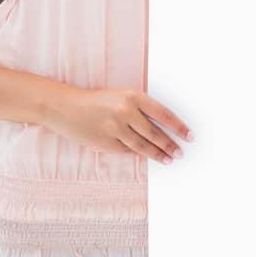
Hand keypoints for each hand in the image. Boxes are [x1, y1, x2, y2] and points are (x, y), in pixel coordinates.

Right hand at [43, 86, 193, 164]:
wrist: (66, 107)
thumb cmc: (98, 101)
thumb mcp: (122, 96)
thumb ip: (142, 109)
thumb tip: (165, 127)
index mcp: (133, 96)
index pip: (164, 114)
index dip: (179, 127)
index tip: (190, 136)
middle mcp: (125, 112)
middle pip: (155, 133)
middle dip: (170, 145)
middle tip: (180, 153)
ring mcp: (114, 129)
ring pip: (142, 145)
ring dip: (158, 154)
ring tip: (169, 159)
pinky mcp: (105, 143)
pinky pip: (127, 151)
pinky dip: (139, 155)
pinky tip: (149, 158)